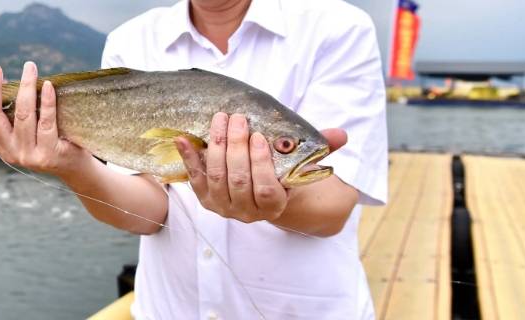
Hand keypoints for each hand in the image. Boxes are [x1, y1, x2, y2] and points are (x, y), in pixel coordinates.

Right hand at [0, 62, 90, 177]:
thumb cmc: (49, 142)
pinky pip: (46, 122)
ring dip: (25, 87)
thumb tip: (4, 84)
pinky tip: (48, 86)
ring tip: (29, 67)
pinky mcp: (49, 154)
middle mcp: (10, 152)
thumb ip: (12, 118)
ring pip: (22, 116)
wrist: (73, 168)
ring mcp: (28, 155)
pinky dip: (47, 101)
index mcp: (0, 145)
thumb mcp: (25, 134)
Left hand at [175, 112, 346, 222]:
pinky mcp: (205, 199)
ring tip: (220, 119)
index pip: (266, 188)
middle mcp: (247, 212)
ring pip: (216, 177)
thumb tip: (340, 135)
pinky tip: (183, 138)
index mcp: (274, 205)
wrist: (259, 193)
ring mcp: (223, 207)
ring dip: (215, 146)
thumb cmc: (283, 173)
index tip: (258, 137)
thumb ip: (320, 150)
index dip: (260, 164)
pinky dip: (188, 157)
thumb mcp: (302, 163)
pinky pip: (194, 178)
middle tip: (237, 119)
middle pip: (238, 179)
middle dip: (235, 147)